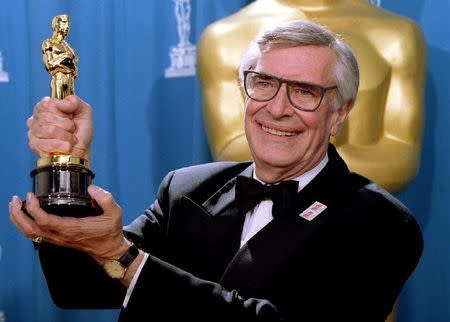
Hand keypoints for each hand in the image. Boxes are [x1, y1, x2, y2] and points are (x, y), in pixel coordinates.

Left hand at [9, 185, 128, 260]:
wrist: (110, 250)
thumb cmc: (110, 233)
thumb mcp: (114, 213)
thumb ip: (105, 198)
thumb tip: (92, 188)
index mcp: (72, 228)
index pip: (44, 221)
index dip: (33, 209)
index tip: (31, 196)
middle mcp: (61, 236)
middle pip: (30, 229)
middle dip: (18, 214)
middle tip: (15, 200)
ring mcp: (58, 239)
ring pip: (30, 233)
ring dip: (19, 220)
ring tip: (15, 206)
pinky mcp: (58, 240)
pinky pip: (36, 235)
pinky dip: (26, 226)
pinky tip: (26, 216)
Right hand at [27, 95, 92, 158]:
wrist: (82, 151)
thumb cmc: (81, 132)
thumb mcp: (84, 112)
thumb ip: (75, 102)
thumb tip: (60, 103)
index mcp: (45, 108)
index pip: (47, 103)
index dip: (62, 111)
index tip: (69, 116)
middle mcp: (35, 119)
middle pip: (48, 117)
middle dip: (66, 125)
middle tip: (71, 129)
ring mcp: (33, 133)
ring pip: (50, 130)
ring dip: (66, 136)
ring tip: (69, 138)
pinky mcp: (35, 147)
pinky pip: (50, 144)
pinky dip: (64, 146)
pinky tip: (66, 147)